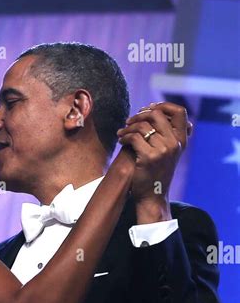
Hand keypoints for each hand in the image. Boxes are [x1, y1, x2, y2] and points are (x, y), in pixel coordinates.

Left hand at [116, 101, 192, 220]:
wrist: (152, 196)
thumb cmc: (157, 173)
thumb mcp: (170, 152)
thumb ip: (169, 133)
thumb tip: (160, 110)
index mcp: (181, 140)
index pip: (179, 112)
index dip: (163, 106)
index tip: (148, 109)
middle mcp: (175, 144)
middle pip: (157, 114)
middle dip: (140, 115)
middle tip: (130, 121)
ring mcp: (163, 150)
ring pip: (143, 126)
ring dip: (128, 127)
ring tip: (122, 132)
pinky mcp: (148, 158)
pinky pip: (134, 137)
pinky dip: (124, 137)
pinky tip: (120, 140)